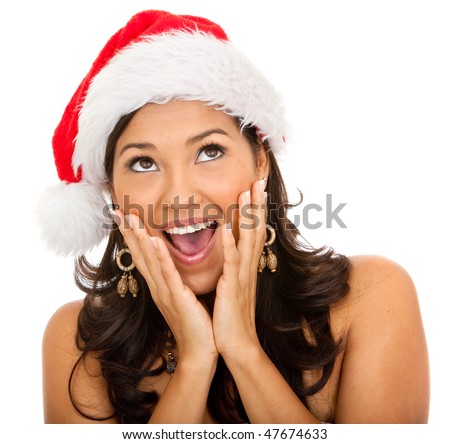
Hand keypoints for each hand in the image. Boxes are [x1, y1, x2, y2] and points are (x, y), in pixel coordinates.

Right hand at [113, 210, 217, 364]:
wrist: (200, 352)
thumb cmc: (195, 324)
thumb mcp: (183, 296)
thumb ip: (176, 280)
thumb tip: (174, 263)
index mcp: (160, 286)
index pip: (143, 257)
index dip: (133, 236)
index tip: (124, 217)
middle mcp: (158, 288)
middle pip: (140, 255)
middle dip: (129, 232)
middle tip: (118, 210)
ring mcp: (165, 293)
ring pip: (150, 261)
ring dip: (139, 239)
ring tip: (130, 218)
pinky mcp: (178, 299)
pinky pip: (168, 275)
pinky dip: (160, 258)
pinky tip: (153, 242)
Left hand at [212, 179, 266, 358]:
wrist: (237, 345)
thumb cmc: (232, 317)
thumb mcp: (234, 287)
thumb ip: (234, 268)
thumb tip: (232, 252)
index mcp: (246, 267)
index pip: (253, 232)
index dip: (255, 210)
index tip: (255, 188)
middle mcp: (248, 268)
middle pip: (256, 230)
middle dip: (257, 204)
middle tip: (259, 180)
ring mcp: (242, 276)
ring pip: (248, 240)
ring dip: (248, 215)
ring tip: (248, 192)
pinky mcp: (232, 288)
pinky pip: (231, 262)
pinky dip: (230, 243)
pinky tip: (226, 226)